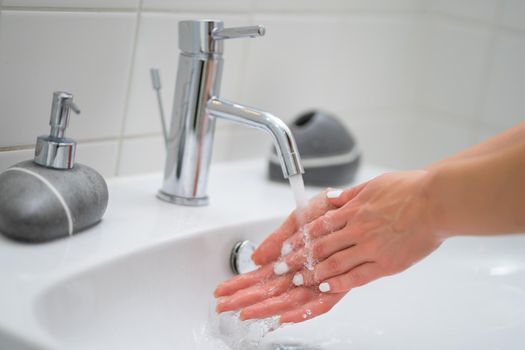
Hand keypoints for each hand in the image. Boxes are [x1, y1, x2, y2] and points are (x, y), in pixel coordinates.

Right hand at [215, 190, 349, 322]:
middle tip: (223, 306)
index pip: (260, 276)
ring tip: (242, 312)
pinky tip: (281, 317)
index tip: (222, 291)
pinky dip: (299, 312)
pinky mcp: (336, 287)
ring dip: (264, 307)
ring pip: (287, 300)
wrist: (360, 207)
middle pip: (269, 291)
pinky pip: (317, 305)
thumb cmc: (331, 213)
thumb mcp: (298, 221)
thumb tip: (255, 259)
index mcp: (291, 258)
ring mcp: (317, 281)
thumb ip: (278, 240)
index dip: (241, 284)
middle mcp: (302, 273)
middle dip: (244, 299)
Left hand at [282, 170, 441, 292]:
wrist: (435, 202)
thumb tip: (332, 197)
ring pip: (335, 263)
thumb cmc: (410, 190)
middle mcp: (357, 229)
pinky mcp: (386, 264)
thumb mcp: (374, 185)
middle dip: (299, 259)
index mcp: (353, 210)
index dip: (299, 239)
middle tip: (283, 268)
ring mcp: (371, 248)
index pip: (318, 227)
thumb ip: (350, 194)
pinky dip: (340, 283)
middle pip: (321, 247)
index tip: (286, 247)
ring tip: (300, 280)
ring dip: (314, 273)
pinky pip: (358, 276)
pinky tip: (326, 287)